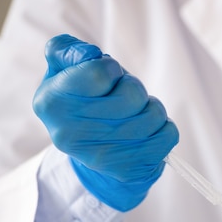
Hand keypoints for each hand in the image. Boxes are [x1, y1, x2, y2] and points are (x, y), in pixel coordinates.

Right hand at [33, 34, 178, 210]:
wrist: (91, 164)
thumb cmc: (81, 106)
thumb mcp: (62, 74)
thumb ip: (67, 51)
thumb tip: (89, 54)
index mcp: (52, 103)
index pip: (99, 72)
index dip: (111, 69)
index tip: (107, 78)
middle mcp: (72, 133)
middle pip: (132, 93)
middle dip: (133, 88)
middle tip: (122, 98)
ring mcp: (103, 156)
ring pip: (154, 113)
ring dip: (150, 108)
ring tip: (134, 115)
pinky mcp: (131, 169)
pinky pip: (169, 134)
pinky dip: (164, 128)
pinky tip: (146, 133)